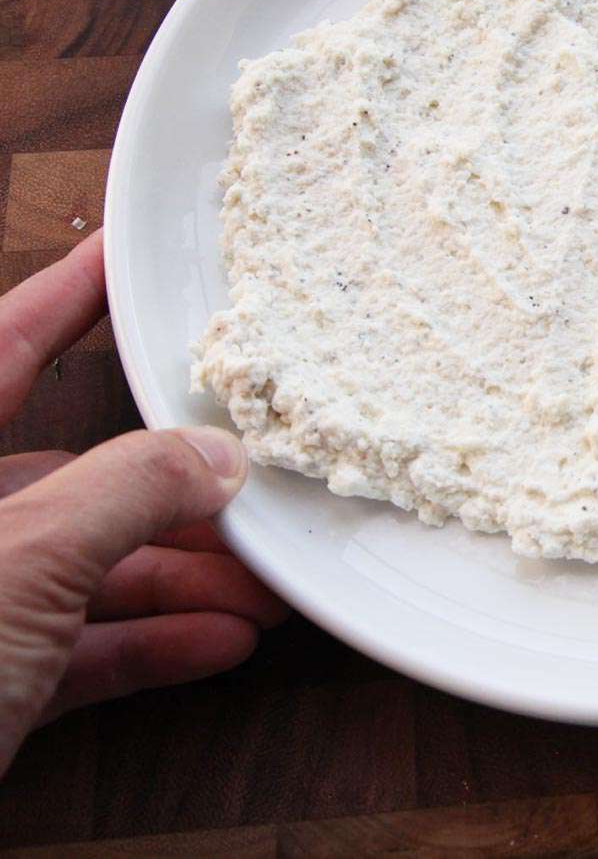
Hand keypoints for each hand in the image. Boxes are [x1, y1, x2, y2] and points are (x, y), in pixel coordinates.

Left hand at [0, 231, 284, 774]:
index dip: (67, 296)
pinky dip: (151, 642)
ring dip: (182, 574)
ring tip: (266, 579)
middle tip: (250, 476)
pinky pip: (76, 646)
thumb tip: (212, 456)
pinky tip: (223, 639)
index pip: (2, 349)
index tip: (124, 256)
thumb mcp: (21, 562)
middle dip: (173, 486)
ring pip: (84, 567)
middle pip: (70, 476)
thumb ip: (127, 493)